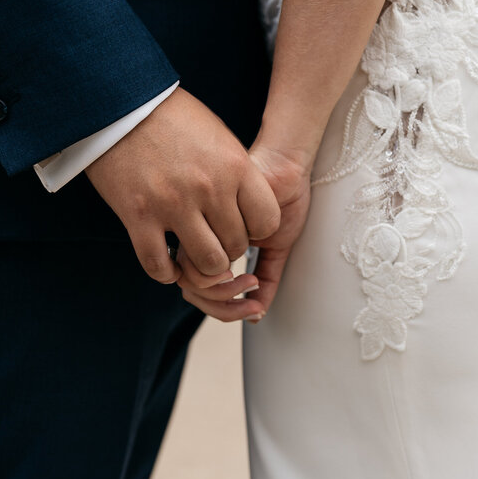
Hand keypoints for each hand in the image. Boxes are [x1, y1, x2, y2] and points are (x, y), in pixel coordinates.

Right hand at [86, 88, 280, 283]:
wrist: (119, 103)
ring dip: (201, 265)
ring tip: (193, 253)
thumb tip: (245, 205)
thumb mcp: (218, 135)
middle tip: (214, 239)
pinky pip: (158, 265)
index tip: (241, 224)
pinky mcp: (137, 216)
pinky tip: (167, 262)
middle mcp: (208, 189)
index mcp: (234, 166)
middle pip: (236, 246)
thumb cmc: (169, 115)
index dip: (256, 230)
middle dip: (227, 248)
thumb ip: (235, 172)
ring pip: (206, 263)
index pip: (267, 222)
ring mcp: (172, 205)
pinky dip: (165, 272)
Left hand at [177, 142, 311, 321]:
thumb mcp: (275, 246)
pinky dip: (231, 273)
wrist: (285, 164)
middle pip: (192, 290)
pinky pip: (211, 257)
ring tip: (252, 282)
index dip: (221, 308)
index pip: (197, 289)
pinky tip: (249, 268)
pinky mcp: (208, 213)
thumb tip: (256, 314)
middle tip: (251, 300)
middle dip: (224, 306)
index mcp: (207, 241)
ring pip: (195, 278)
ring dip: (227, 292)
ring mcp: (197, 223)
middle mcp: (197, 233)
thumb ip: (266, 277)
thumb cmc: (279, 198)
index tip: (252, 307)